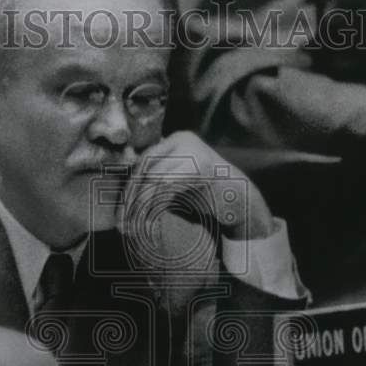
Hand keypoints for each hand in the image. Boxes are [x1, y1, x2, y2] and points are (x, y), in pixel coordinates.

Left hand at [120, 131, 274, 240]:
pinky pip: (169, 187)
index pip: (145, 160)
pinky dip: (156, 206)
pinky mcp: (202, 168)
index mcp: (178, 139)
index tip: (123, 209)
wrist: (242, 199)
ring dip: (142, 205)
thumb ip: (159, 176)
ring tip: (135, 225)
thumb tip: (127, 191)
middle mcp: (184, 140)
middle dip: (133, 196)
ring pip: (156, 178)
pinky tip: (150, 221)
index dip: (131, 185)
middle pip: (148, 167)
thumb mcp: (179, 179)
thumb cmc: (208, 193)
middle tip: (123, 221)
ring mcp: (194, 151)